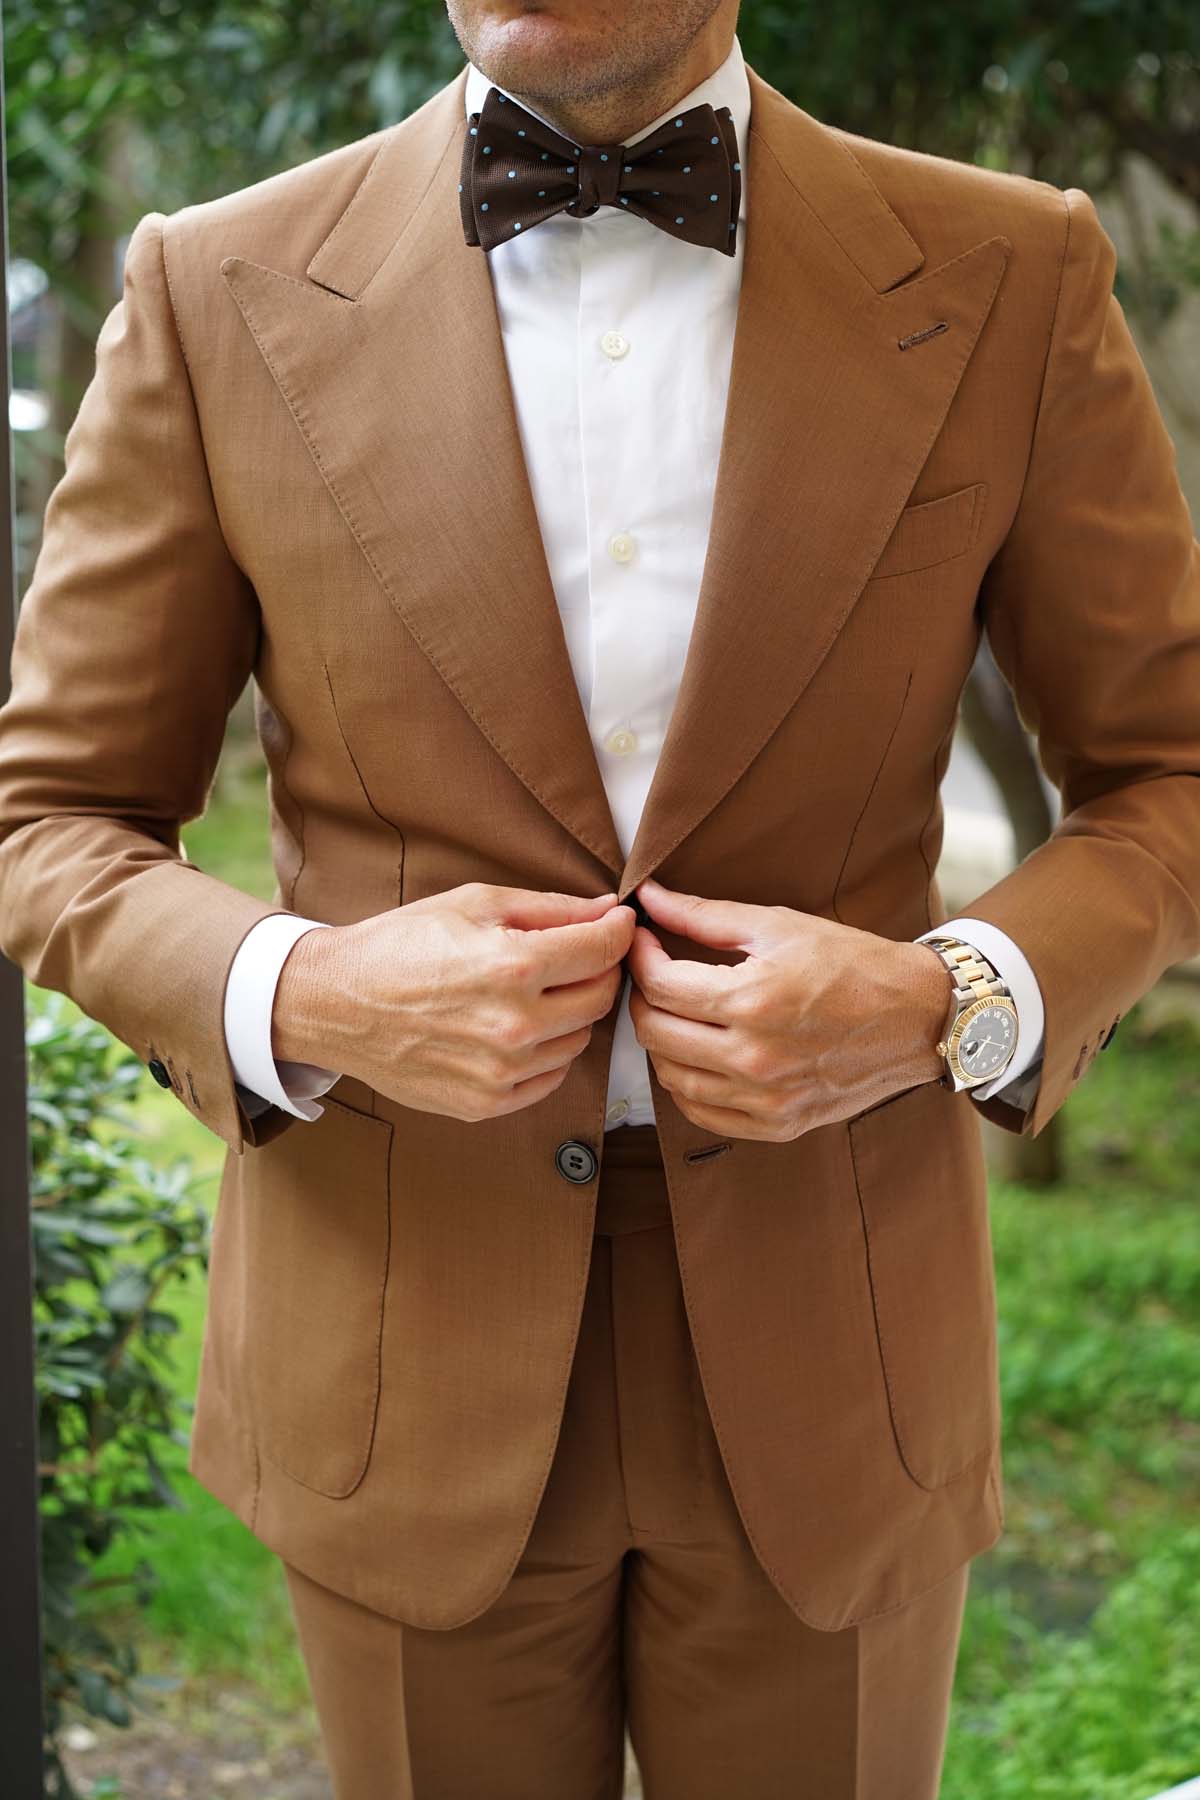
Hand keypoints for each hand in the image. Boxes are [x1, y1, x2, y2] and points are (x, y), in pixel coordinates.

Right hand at [273, 883, 634, 1122]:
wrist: (336, 1003)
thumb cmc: (402, 944)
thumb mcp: (474, 904)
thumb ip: (550, 908)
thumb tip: (609, 910)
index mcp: (513, 967)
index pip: (603, 951)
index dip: (619, 932)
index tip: (620, 924)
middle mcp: (514, 1025)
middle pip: (600, 998)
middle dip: (599, 971)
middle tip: (579, 956)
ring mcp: (501, 1072)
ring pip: (579, 1041)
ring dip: (571, 1014)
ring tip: (535, 992)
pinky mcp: (486, 1103)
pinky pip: (550, 1078)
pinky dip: (546, 1051)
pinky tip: (516, 1028)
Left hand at [626, 876, 948, 1140]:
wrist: (918, 1017)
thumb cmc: (852, 964)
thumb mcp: (779, 926)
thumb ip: (703, 916)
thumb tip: (650, 897)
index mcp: (753, 1001)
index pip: (658, 986)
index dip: (639, 958)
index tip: (644, 941)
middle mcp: (754, 1058)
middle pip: (655, 1034)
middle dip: (642, 998)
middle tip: (654, 975)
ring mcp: (766, 1099)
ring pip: (671, 1078)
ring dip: (661, 1042)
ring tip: (677, 1013)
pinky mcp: (778, 1124)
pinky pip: (703, 1113)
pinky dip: (686, 1085)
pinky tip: (697, 1055)